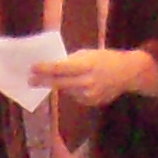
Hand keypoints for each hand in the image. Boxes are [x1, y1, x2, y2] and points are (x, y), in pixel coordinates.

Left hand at [31, 46, 157, 109]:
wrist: (127, 74)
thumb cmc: (105, 59)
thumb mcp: (88, 54)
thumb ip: (70, 61)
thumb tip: (52, 67)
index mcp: (86, 65)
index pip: (61, 68)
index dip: (45, 69)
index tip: (32, 68)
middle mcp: (87, 82)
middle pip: (60, 83)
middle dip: (43, 81)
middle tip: (30, 81)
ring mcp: (89, 95)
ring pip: (66, 91)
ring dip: (59, 85)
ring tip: (56, 78)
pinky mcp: (91, 103)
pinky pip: (74, 96)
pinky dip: (71, 90)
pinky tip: (77, 84)